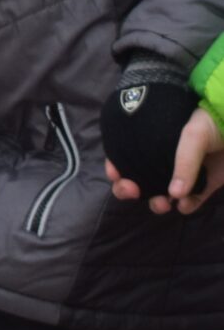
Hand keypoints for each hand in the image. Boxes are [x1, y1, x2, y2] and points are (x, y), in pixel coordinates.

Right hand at [107, 107, 223, 215]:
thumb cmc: (213, 122)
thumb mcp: (193, 133)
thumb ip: (183, 161)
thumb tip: (173, 195)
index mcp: (155, 140)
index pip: (128, 154)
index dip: (117, 165)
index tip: (116, 174)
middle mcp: (165, 159)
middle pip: (138, 178)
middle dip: (128, 188)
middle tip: (132, 191)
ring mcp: (184, 175)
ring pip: (160, 195)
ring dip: (156, 203)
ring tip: (162, 204)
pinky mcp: (203, 188)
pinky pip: (188, 203)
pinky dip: (184, 207)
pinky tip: (185, 204)